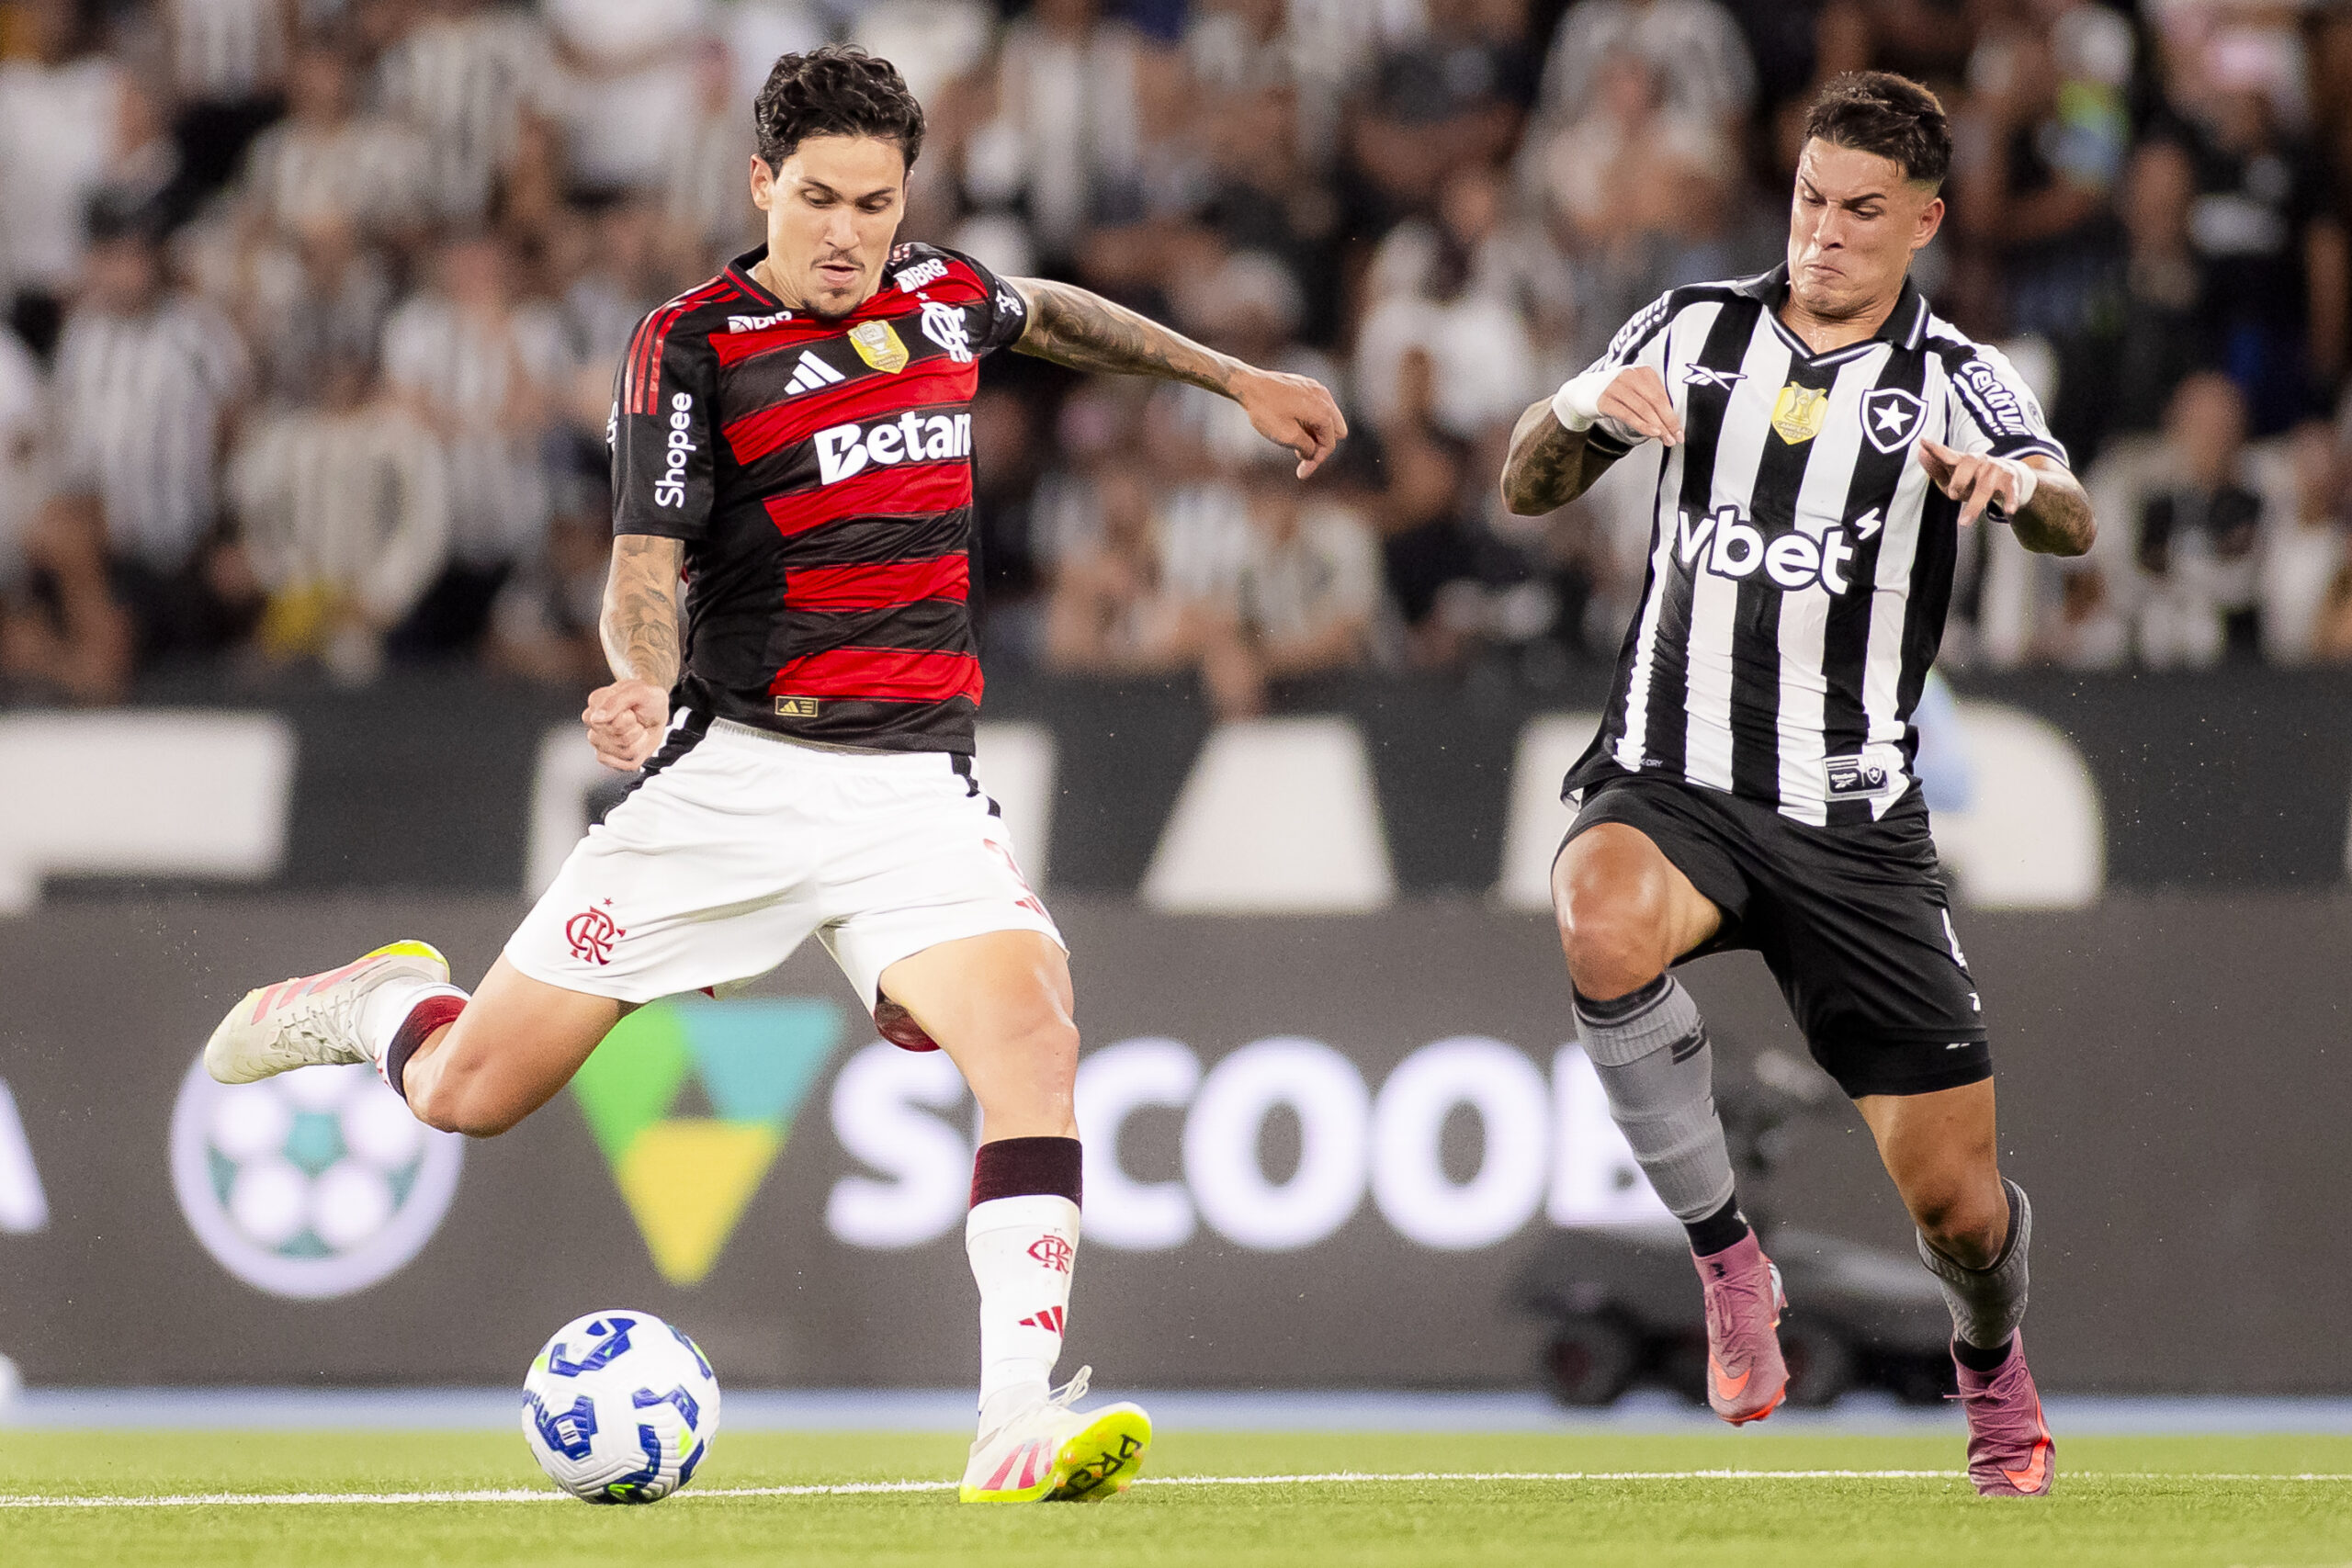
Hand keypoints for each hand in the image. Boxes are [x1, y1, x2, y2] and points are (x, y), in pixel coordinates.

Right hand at [583, 677, 669, 772]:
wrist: (656, 712)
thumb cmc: (648, 700)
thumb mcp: (641, 692)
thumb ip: (617, 700)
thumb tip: (596, 718)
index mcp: (596, 703)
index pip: (611, 722)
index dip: (629, 718)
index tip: (632, 709)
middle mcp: (592, 723)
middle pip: (620, 738)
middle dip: (635, 730)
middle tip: (636, 720)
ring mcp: (597, 741)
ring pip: (624, 751)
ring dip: (639, 741)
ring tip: (637, 729)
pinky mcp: (605, 757)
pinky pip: (626, 764)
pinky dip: (639, 754)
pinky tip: (636, 742)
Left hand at [1233, 366, 1349, 477]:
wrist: (1247, 384)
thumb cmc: (1266, 410)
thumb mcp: (1287, 437)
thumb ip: (1307, 448)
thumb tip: (1313, 452)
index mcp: (1323, 412)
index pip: (1329, 444)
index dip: (1316, 461)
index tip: (1301, 473)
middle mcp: (1324, 398)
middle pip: (1336, 430)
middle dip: (1320, 445)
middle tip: (1299, 453)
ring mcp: (1316, 389)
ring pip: (1327, 418)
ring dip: (1315, 432)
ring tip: (1295, 439)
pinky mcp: (1306, 384)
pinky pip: (1317, 406)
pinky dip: (1309, 419)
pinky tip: (1293, 424)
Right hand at [1594, 366, 1683, 445]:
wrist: (1583, 392)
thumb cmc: (1614, 393)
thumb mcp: (1636, 392)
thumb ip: (1652, 403)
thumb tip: (1670, 422)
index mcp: (1642, 372)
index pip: (1662, 395)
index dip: (1673, 415)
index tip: (1678, 430)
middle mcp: (1630, 376)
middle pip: (1655, 401)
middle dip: (1668, 422)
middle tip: (1675, 437)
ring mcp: (1616, 386)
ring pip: (1643, 408)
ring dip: (1657, 426)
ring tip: (1664, 438)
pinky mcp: (1605, 399)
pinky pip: (1627, 414)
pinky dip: (1642, 425)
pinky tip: (1651, 433)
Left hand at [1917, 439, 2029, 525]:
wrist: (2011, 477)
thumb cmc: (1974, 479)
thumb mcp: (1953, 476)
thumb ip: (1936, 468)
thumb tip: (1920, 452)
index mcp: (1962, 460)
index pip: (1947, 454)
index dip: (1935, 449)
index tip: (1923, 441)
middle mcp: (1980, 461)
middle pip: (1968, 465)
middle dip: (1959, 481)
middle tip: (1953, 495)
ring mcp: (1996, 470)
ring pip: (1985, 486)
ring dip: (1974, 505)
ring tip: (1964, 522)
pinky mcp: (2011, 480)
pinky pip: (2010, 490)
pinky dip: (2010, 500)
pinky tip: (2008, 510)